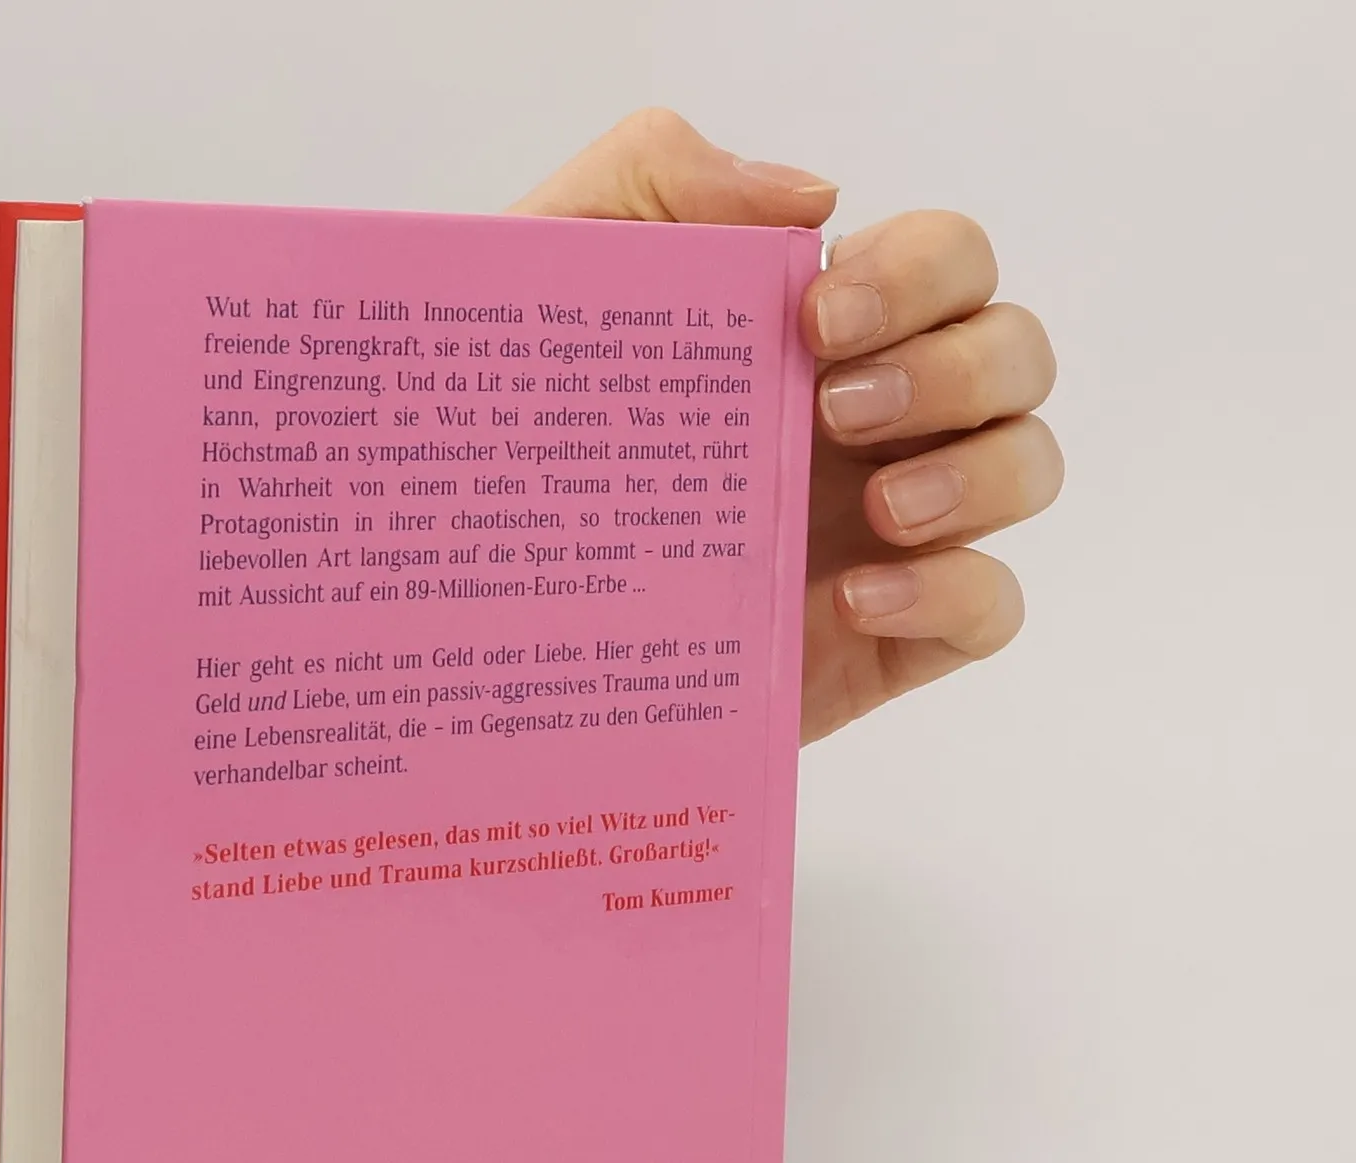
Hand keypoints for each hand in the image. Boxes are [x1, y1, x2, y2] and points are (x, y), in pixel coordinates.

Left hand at [512, 110, 1061, 743]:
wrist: (486, 595)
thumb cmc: (522, 431)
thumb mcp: (553, 275)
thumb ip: (655, 175)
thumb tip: (813, 196)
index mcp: (825, 331)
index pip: (948, 261)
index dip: (921, 272)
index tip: (816, 317)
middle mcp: (878, 420)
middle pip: (1013, 355)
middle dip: (955, 368)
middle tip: (834, 409)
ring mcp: (889, 530)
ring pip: (1026, 468)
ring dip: (980, 475)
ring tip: (876, 508)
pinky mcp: (882, 637)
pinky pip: (991, 607)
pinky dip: (952, 594)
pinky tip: (853, 599)